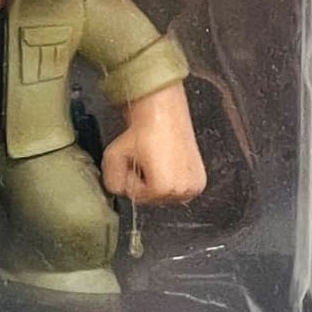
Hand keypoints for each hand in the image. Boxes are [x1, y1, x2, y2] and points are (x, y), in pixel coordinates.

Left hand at [102, 83, 206, 204]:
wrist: (164, 112)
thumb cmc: (143, 131)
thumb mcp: (114, 156)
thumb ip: (111, 181)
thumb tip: (117, 191)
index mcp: (163, 188)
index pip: (135, 196)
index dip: (129, 178)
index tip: (133, 161)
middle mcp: (183, 191)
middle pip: (151, 199)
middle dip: (143, 182)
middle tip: (144, 159)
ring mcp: (194, 187)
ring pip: (164, 195)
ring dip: (156, 182)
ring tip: (156, 161)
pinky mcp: (200, 181)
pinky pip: (178, 190)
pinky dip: (170, 180)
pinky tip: (166, 163)